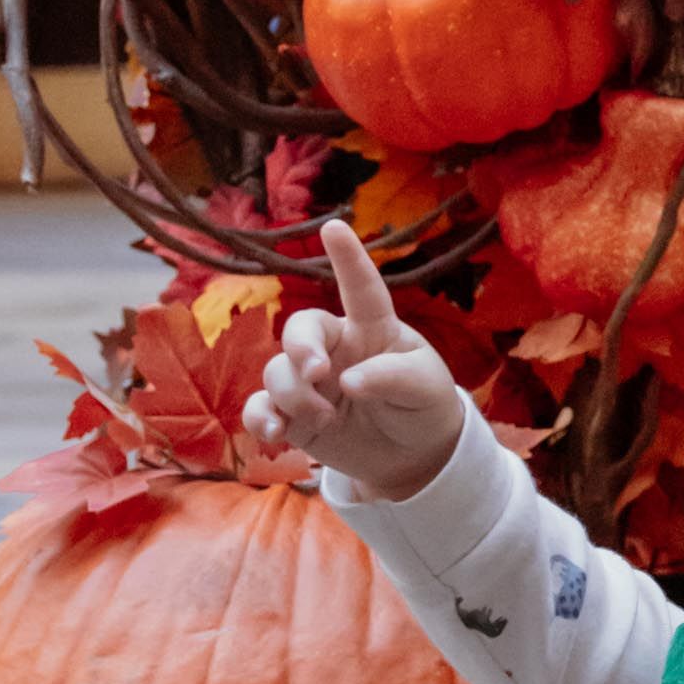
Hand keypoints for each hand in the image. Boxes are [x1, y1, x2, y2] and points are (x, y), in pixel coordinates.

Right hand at [253, 217, 466, 502]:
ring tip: (325, 420)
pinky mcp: (292, 415)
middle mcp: (335, 348)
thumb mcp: (424, 387)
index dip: (349, 259)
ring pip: (277, 372)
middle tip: (318, 373)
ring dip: (293, 396)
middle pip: (300, 329)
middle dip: (301, 347)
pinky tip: (275, 433)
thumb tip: (347, 381)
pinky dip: (259, 418)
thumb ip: (391, 377)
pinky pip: (259, 408)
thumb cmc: (423, 405)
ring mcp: (310, 381)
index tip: (335, 228)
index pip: (361, 289)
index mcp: (373, 329)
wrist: (414, 456)